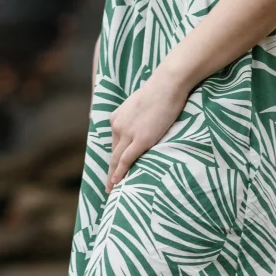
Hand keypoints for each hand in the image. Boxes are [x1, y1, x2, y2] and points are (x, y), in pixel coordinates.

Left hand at [105, 67, 189, 192]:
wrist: (167, 85)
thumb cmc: (159, 91)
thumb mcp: (140, 103)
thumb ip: (137, 116)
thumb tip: (144, 123)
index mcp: (117, 117)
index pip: (115, 142)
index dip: (114, 157)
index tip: (113, 169)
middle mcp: (118, 126)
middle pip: (113, 153)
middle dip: (110, 171)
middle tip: (108, 186)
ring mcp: (128, 133)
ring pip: (116, 159)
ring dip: (113, 176)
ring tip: (112, 190)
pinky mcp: (141, 140)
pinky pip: (126, 160)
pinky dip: (120, 173)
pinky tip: (117, 183)